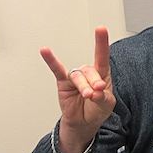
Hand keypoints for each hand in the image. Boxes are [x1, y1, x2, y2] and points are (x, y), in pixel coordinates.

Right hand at [40, 26, 115, 152]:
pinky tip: (45, 51)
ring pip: (78, 76)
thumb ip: (103, 96)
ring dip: (83, 86)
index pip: (102, 57)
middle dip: (94, 83)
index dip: (101, 43)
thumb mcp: (106, 105)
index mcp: (102, 75)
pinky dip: (51, 60)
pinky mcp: (63, 82)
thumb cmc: (96, 111)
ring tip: (87, 96)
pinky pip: (57, 70)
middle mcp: (88, 74)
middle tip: (96, 94)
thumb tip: (95, 91)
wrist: (84, 124)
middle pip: (91, 71)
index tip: (101, 29)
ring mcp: (75, 77)